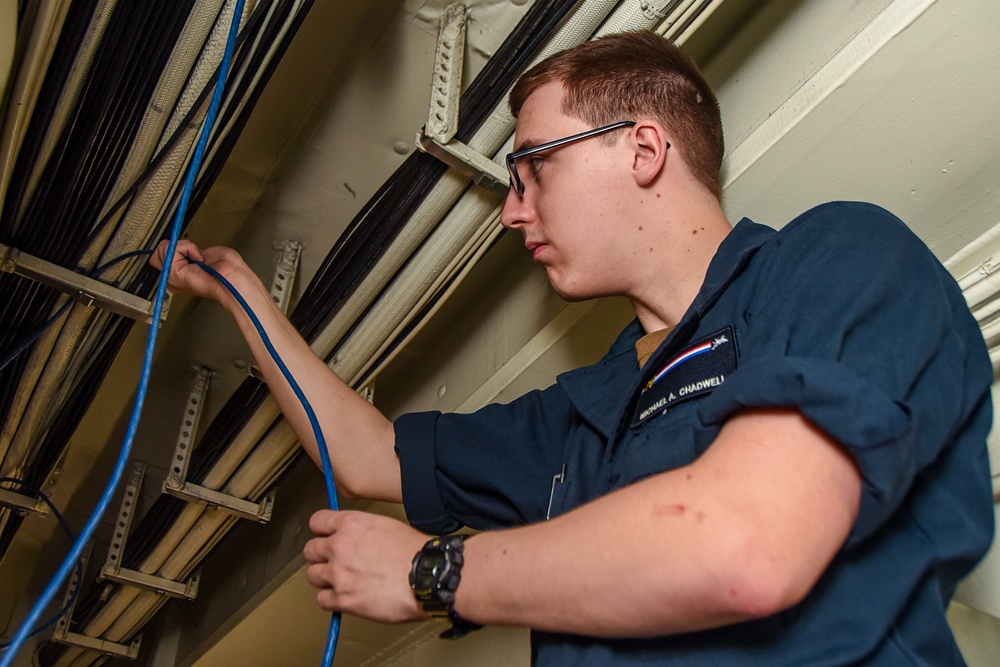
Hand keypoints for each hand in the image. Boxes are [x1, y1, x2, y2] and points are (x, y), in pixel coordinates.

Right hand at [148, 239, 246, 301]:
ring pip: (163, 248)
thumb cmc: (226, 270)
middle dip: (178, 245)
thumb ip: (187, 252)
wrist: (233, 278)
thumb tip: (179, 246)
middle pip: (159, 251)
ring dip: (184, 246)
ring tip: (198, 258)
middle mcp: (173, 278)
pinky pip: (171, 249)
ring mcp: (171, 277)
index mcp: (179, 276)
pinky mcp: (173, 273)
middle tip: (195, 255)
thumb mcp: (202, 255)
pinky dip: (187, 248)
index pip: (161, 256)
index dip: (175, 248)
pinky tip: (198, 259)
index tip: (192, 251)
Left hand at [303, 509, 428, 622]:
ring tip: (342, 582)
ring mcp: (338, 573)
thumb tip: (356, 539)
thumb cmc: (415, 552)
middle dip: (320, 557)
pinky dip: (332, 600)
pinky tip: (346, 597)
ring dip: (325, 579)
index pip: (316, 522)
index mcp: (351, 524)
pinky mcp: (342, 599)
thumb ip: (362, 531)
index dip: (321, 531)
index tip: (325, 537)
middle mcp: (339, 546)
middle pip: (310, 551)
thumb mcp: (387, 525)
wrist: (427, 576)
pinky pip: (322, 600)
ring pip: (312, 576)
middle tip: (335, 563)